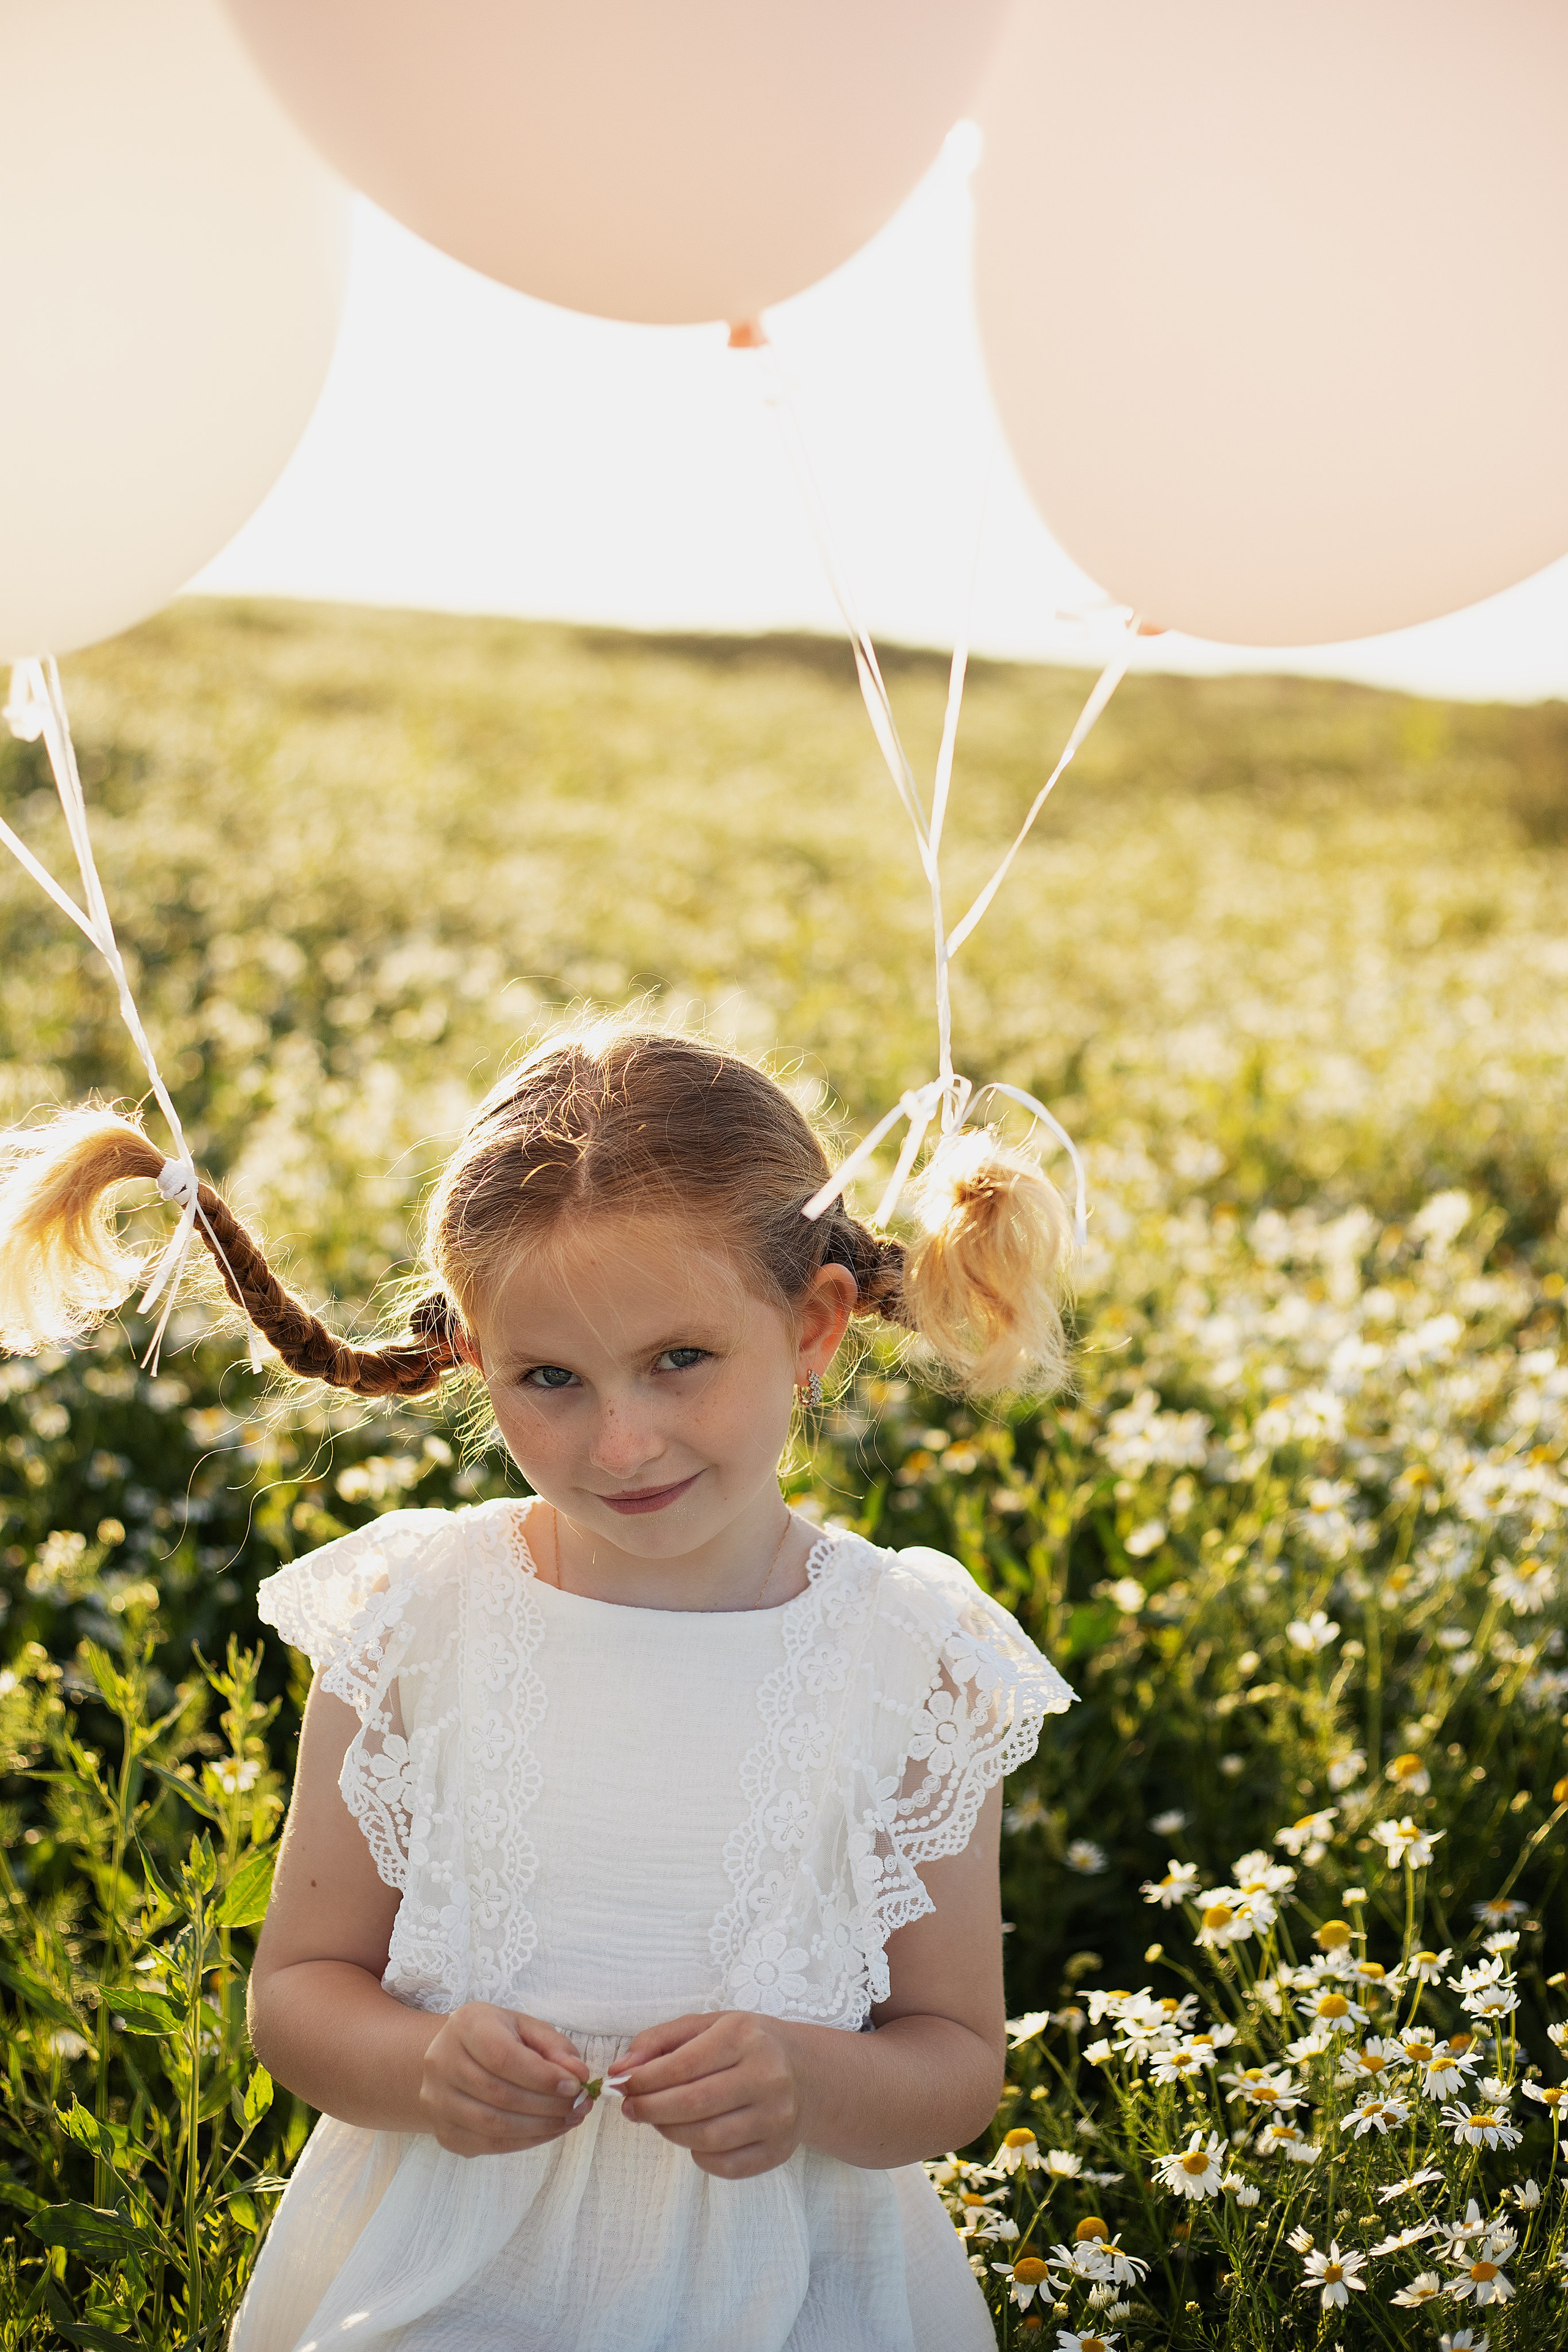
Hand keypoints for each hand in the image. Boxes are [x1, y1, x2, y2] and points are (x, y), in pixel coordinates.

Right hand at [418, 2003, 589, 2157]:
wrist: (453, 2058)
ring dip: (540, 2127)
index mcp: (465, 2026)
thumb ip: (554, 2047)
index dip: (542, 2076)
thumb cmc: (496, 2038)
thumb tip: (578, 2074)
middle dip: (548, 2105)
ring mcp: (438, 2102)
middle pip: (500, 2094)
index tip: (576, 2085)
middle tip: (579, 2106)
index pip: (503, 2057)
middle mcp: (442, 2063)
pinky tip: (548, 2131)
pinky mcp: (444, 2133)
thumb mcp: (525, 2028)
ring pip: (494, 2126)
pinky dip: (526, 2142)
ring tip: (569, 2119)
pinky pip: (489, 2145)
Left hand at [615, 2010, 805, 2178]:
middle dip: (650, 2109)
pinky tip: (693, 2137)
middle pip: (692, 2105)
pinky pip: (723, 2165)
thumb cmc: (745, 2045)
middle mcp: (767, 2076)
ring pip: (705, 2139)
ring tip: (658, 2119)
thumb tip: (621, 2068)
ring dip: (669, 2132)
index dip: (644, 2080)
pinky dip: (698, 2156)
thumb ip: (659, 2041)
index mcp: (745, 2036)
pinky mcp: (778, 2151)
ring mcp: (776, 2117)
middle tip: (630, 2108)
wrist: (806, 2072)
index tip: (622, 2085)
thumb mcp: (707, 2026)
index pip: (683, 2065)